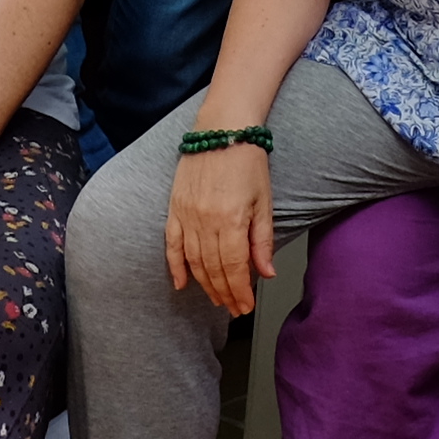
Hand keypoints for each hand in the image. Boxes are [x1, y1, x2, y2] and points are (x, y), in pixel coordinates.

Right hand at [166, 139, 275, 314]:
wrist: (223, 129)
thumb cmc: (248, 162)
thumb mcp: (264, 202)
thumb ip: (263, 240)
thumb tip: (266, 273)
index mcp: (231, 220)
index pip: (233, 268)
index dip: (240, 291)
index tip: (246, 306)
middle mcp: (205, 221)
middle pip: (213, 269)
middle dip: (224, 293)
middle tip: (233, 308)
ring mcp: (187, 215)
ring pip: (193, 261)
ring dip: (204, 284)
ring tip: (216, 299)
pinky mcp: (175, 208)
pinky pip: (172, 243)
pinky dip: (175, 266)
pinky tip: (180, 283)